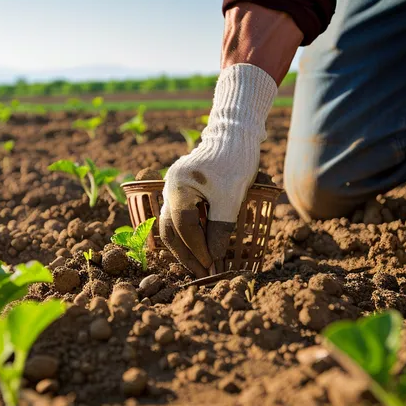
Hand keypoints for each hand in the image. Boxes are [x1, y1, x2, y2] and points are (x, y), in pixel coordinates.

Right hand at [160, 64, 276, 276]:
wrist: (236, 133)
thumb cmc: (235, 161)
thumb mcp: (230, 197)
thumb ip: (220, 227)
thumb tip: (214, 257)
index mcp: (177, 187)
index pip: (183, 226)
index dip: (197, 249)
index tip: (211, 265)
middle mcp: (169, 187)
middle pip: (171, 229)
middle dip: (186, 253)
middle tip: (201, 272)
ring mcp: (174, 187)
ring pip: (173, 224)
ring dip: (185, 246)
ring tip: (199, 263)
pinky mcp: (183, 188)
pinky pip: (180, 215)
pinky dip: (189, 233)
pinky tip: (200, 244)